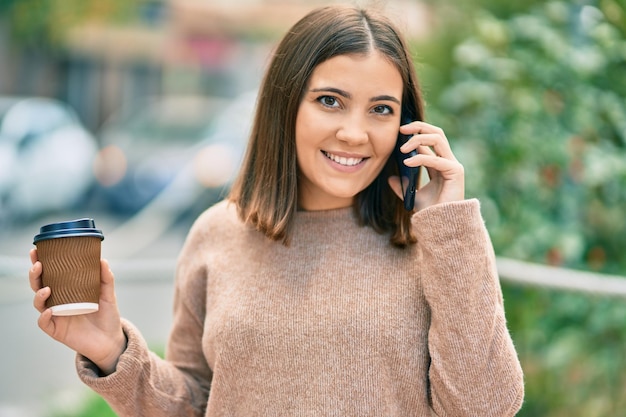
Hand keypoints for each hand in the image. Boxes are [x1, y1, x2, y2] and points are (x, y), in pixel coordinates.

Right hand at [29, 248, 125, 374]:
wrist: (111, 340)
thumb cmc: (107, 315)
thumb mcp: (108, 295)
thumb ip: (106, 278)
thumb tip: (102, 260)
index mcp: (66, 290)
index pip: (50, 274)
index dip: (40, 263)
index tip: (36, 251)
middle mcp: (57, 302)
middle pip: (38, 286)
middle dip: (34, 275)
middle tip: (38, 264)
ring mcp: (56, 316)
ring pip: (38, 303)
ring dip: (39, 294)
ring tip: (47, 288)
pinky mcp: (57, 330)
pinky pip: (44, 323)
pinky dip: (44, 316)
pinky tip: (50, 310)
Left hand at [388, 121, 463, 209]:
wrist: (441, 225)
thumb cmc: (430, 211)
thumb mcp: (412, 196)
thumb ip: (402, 186)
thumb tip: (389, 179)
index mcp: (439, 163)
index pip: (430, 139)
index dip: (415, 132)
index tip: (399, 132)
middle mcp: (448, 161)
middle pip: (437, 133)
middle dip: (419, 127)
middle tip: (401, 129)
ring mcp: (453, 165)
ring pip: (438, 139)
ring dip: (418, 139)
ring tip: (402, 149)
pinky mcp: (455, 172)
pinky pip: (436, 159)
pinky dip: (420, 159)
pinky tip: (406, 163)